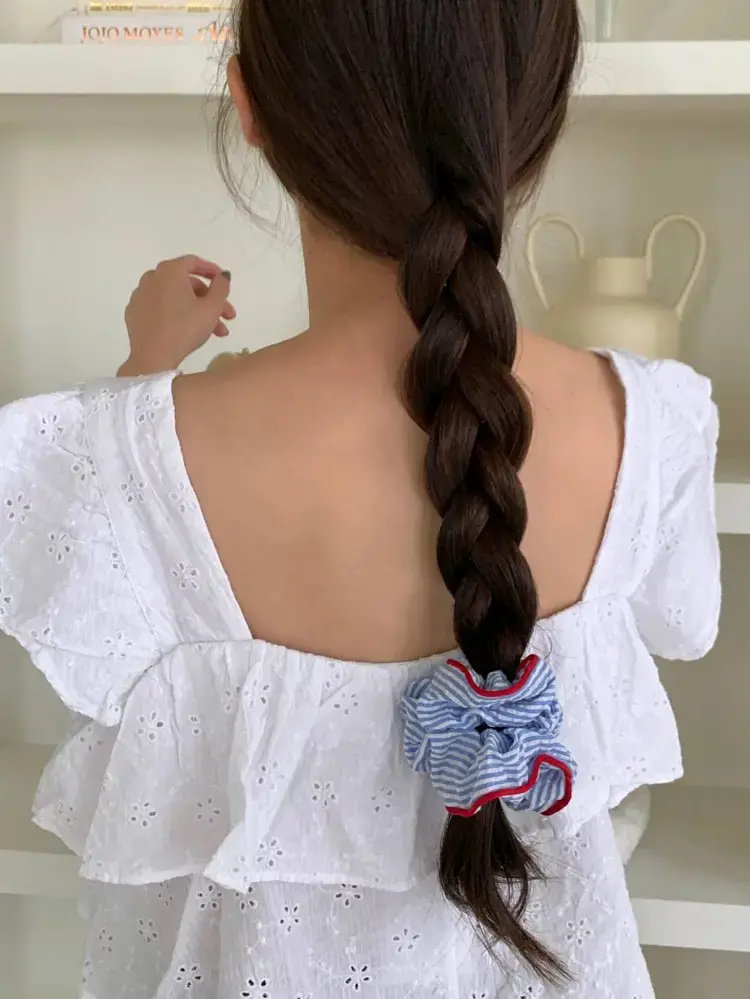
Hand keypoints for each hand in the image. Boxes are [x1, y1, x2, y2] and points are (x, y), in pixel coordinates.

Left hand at [119, 255, 236, 375]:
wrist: (153, 357)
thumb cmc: (185, 328)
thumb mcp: (212, 308)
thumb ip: (221, 287)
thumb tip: (223, 275)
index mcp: (170, 271)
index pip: (193, 262)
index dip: (212, 271)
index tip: (223, 282)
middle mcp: (152, 278)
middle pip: (185, 283)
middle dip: (209, 299)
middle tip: (226, 316)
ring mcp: (140, 296)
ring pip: (174, 298)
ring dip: (195, 310)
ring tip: (214, 332)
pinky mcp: (134, 313)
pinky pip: (159, 308)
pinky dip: (174, 314)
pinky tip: (185, 330)